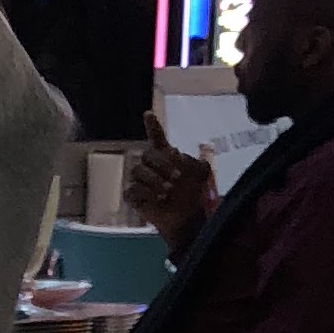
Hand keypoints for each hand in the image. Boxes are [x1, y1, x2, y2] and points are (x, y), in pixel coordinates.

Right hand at [123, 107, 214, 252]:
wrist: (186, 219)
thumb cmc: (192, 195)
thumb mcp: (201, 176)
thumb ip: (198, 163)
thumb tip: (189, 157)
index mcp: (165, 156)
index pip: (156, 137)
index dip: (152, 126)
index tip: (148, 114)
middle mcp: (150, 165)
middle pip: (148, 155)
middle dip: (163, 165)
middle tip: (177, 178)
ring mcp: (140, 180)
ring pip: (138, 172)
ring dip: (155, 181)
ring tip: (169, 191)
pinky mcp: (134, 196)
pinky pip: (132, 190)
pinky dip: (146, 194)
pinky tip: (158, 199)